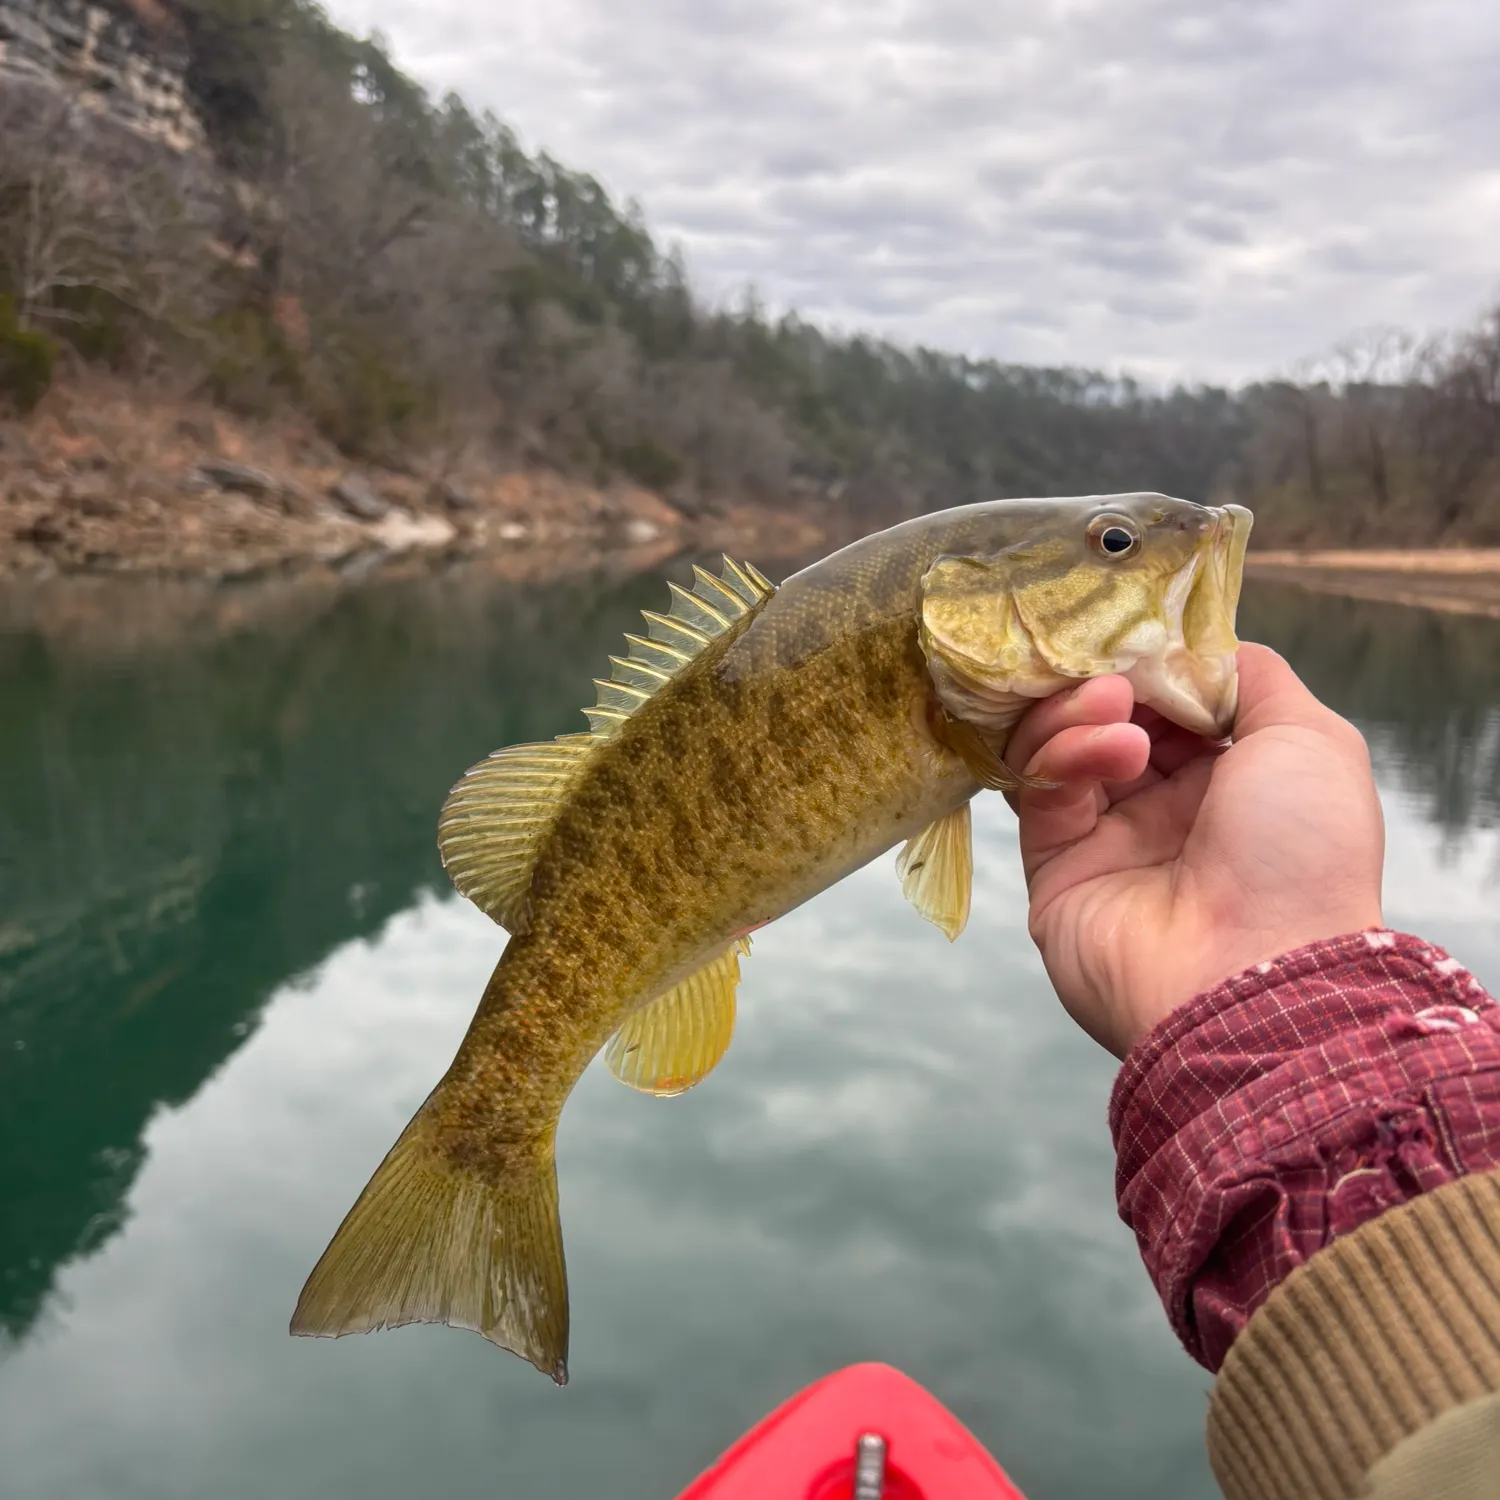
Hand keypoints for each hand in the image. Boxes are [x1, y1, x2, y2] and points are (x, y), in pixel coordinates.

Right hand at [1004, 644, 1385, 1057]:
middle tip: (1116, 666)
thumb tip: (1199, 647)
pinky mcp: (1054, 868)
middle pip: (1107, 716)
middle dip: (1107, 679)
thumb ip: (1254, 678)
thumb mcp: (1312, 740)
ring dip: (1081, 712)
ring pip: (1062, 746)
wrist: (1250, 977)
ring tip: (1115, 710)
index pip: (1170, 701)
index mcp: (1231, 782)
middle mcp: (1167, 809)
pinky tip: (1111, 752)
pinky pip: (1040, 792)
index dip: (1151, 661)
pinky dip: (1066, 756)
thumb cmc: (1302, 855)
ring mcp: (1107, 839)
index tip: (1140, 632)